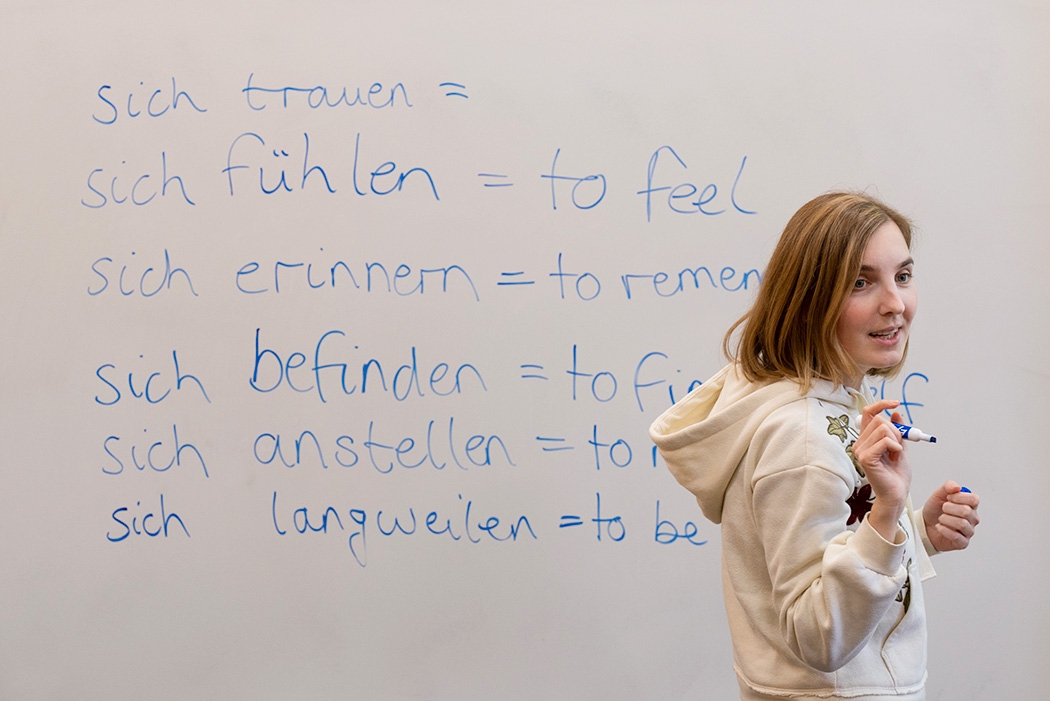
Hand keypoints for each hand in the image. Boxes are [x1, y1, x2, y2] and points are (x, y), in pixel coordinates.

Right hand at [853, 400, 910, 540]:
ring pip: (883, 429)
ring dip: (897, 440)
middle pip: (879, 419)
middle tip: (898, 447)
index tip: (895, 403)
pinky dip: (895, 448)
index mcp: (866, 439)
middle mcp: (860, 443)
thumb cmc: (896, 475)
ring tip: (895, 455)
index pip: (868, 413)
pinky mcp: (866, 458)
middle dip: (896, 431)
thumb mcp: (900, 447)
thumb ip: (898, 430)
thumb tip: (896, 412)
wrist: (897, 494)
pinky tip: (894, 458)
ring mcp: (860, 450)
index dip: (881, 404)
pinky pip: (885, 441)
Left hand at [923, 481, 979, 551]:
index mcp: (971, 505)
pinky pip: (956, 536)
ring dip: (946, 519)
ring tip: (940, 519)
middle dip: (949, 508)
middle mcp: (973, 518)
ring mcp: (969, 531)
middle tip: (943, 508)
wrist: (925, 525)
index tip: (948, 497)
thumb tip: (957, 487)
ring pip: (962, 524)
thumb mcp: (938, 494)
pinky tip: (939, 527)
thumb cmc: (935, 510)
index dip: (959, 497)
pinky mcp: (963, 543)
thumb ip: (948, 486)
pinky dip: (944, 530)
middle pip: (966, 511)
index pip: (974, 499)